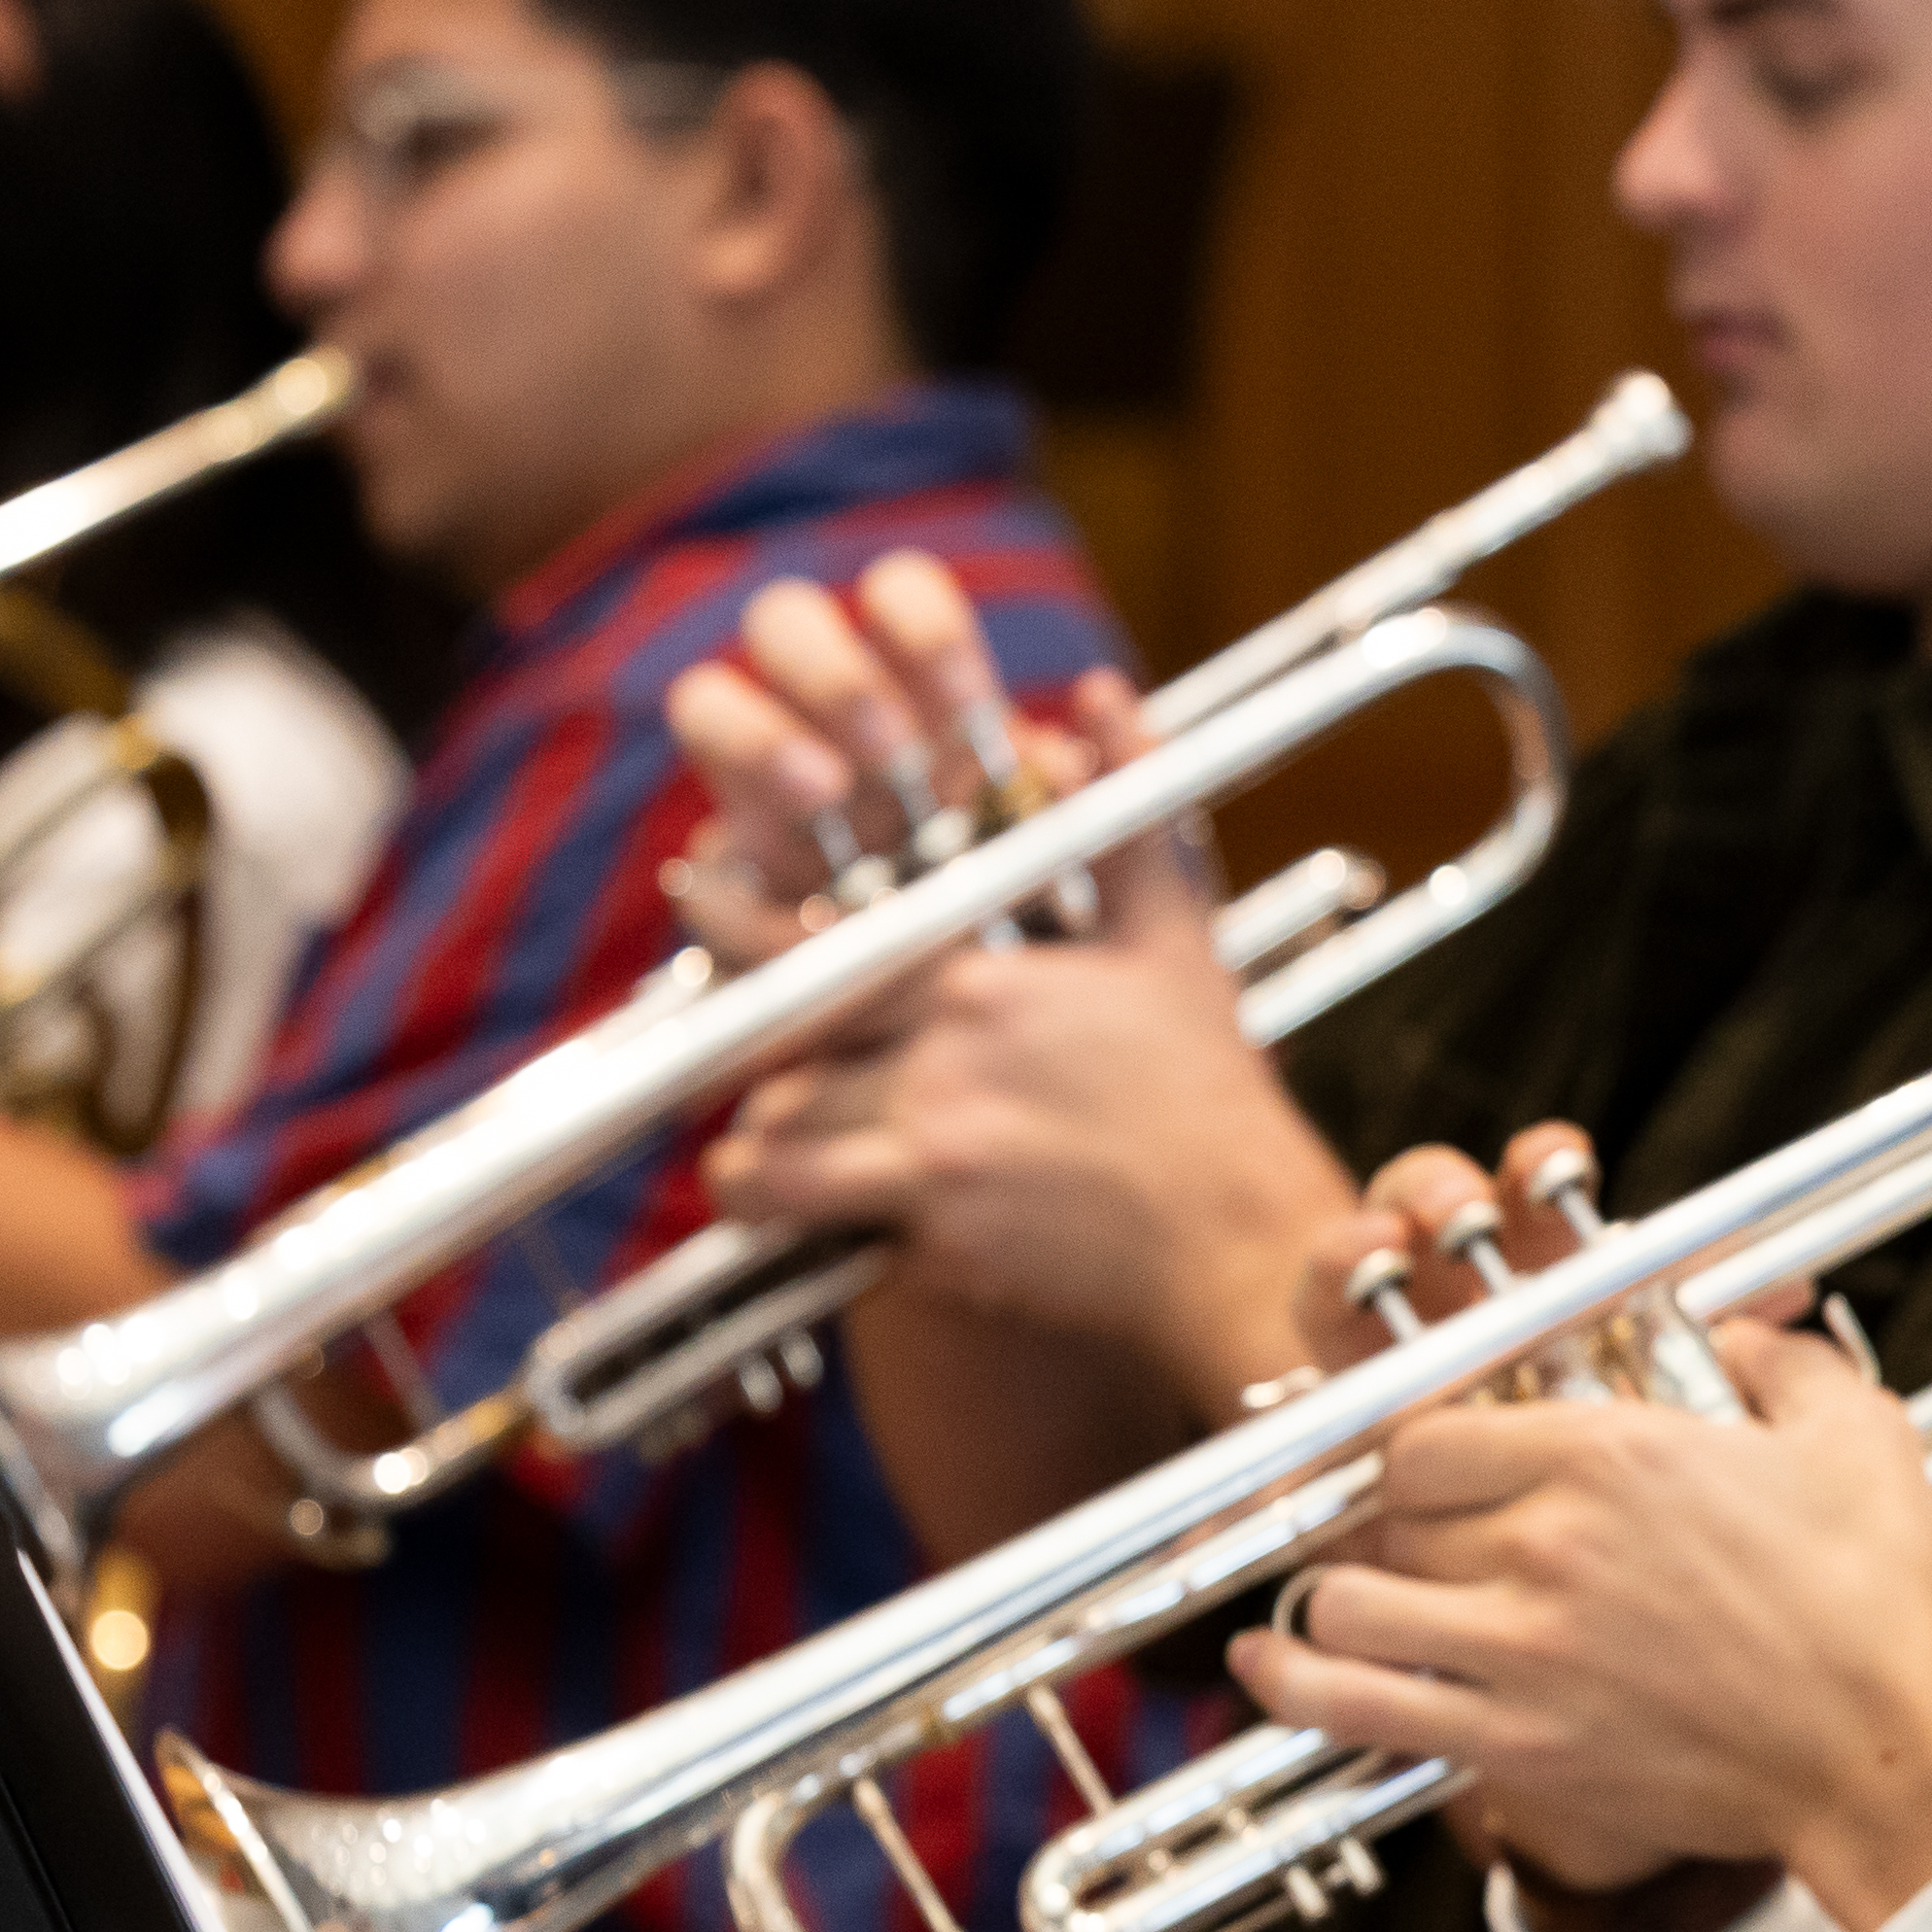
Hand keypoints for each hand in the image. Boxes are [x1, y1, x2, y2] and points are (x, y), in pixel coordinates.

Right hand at [657, 550, 1154, 951]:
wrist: (978, 1039)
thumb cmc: (1038, 925)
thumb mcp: (1084, 869)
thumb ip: (1084, 808)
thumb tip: (1069, 758)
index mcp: (917, 691)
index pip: (897, 595)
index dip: (924, 626)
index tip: (972, 701)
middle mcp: (825, 718)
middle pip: (783, 619)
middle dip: (835, 671)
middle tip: (892, 749)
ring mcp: (758, 789)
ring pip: (708, 701)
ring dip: (762, 737)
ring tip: (824, 796)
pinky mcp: (722, 884)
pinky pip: (701, 862)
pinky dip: (744, 893)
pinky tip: (807, 931)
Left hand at [668, 560, 1347, 1394]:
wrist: (1240, 1238)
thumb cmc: (1205, 1092)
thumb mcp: (1169, 936)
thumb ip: (1117, 812)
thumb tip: (1102, 694)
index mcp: (983, 972)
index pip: (824, 944)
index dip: (737, 927)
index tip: (691, 905)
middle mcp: (948, 1052)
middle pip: (785, 1047)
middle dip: (761, 1067)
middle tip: (756, 1080)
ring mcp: (939, 1143)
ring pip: (779, 1135)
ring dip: (759, 1153)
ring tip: (761, 1165)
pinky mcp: (940, 1233)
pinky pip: (812, 1223)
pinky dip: (785, 1222)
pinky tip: (791, 1226)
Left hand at [1234, 1139, 1931, 1925]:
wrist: (1895, 1754)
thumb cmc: (1886, 1603)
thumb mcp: (1856, 1437)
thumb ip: (1780, 1362)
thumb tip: (1738, 1328)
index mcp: (1613, 1453)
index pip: (1434, 1427)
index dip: (1420, 1448)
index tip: (1436, 1470)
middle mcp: (1549, 1541)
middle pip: (1391, 1512)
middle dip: (1390, 1526)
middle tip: (1403, 1543)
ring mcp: (1525, 1648)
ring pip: (1354, 1603)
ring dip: (1342, 1602)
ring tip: (1350, 1605)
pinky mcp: (1520, 1746)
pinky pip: (1359, 1708)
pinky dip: (1295, 1687)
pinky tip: (1265, 1672)